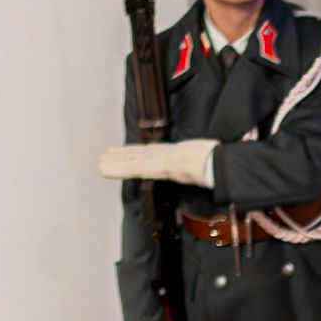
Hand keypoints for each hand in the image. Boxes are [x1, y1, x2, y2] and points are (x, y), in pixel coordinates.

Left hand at [98, 138, 219, 185]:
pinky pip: (130, 169)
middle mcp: (163, 154)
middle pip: (138, 154)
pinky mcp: (153, 167)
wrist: (213, 163)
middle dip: (122, 154)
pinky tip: (103, 169)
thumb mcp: (211, 162)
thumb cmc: (215, 163)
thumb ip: (210, 165)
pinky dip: (116, 169)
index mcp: (176, 153)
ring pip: (131, 160)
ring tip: (99, 162)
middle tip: (105, 154)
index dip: (139, 151)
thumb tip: (220, 169)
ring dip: (114, 162)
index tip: (128, 150)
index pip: (153, 152)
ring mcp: (157, 160)